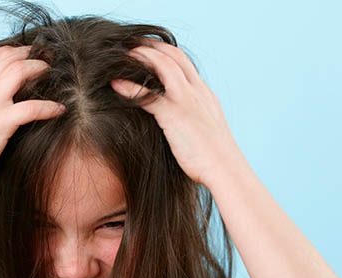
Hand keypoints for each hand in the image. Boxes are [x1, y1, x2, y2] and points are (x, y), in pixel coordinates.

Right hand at [0, 45, 65, 191]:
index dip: (11, 52)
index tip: (27, 54)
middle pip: (7, 59)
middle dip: (29, 54)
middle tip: (46, 59)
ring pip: (18, 72)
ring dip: (39, 69)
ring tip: (53, 73)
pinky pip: (31, 108)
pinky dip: (49, 107)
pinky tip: (59, 110)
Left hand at [110, 38, 242, 186]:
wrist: (225, 169)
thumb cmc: (215, 158)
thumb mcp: (207, 130)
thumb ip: (193, 119)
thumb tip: (179, 123)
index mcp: (205, 94)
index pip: (184, 62)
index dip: (164, 52)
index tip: (147, 50)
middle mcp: (197, 92)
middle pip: (173, 55)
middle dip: (150, 46)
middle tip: (129, 44)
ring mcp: (186, 101)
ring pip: (162, 66)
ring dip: (140, 57)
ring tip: (120, 56)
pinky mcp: (175, 115)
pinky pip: (148, 94)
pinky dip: (130, 86)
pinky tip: (115, 84)